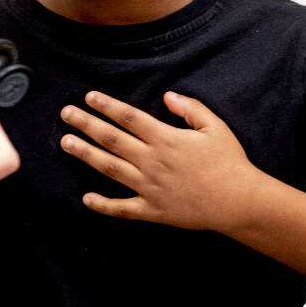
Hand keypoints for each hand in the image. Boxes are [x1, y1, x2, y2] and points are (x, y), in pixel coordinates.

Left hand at [59, 90, 263, 232]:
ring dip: (86, 155)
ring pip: (110, 168)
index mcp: (166, 139)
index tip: (89, 97)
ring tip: (66, 142)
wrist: (239, 201)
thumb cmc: (229, 162)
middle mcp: (152, 161)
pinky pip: (123, 209)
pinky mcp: (153, 210)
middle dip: (87, 124)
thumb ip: (190, 109)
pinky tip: (86, 198)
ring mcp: (150, 187)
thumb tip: (168, 96)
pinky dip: (103, 205)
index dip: (107, 106)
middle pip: (112, 139)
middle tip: (66, 114)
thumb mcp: (215, 127)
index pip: (129, 117)